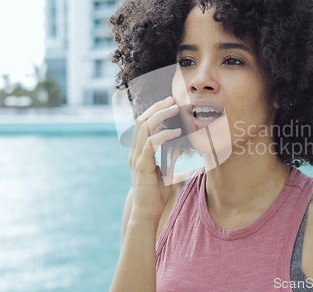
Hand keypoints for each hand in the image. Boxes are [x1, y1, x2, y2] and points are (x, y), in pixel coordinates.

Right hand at [128, 96, 181, 223]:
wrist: (147, 213)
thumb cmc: (156, 195)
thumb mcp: (166, 174)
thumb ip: (169, 159)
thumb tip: (177, 147)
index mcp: (139, 151)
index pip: (143, 124)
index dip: (154, 111)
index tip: (169, 103)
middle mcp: (135, 152)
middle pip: (142, 120)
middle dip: (157, 107)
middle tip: (172, 99)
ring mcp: (137, 158)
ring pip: (145, 128)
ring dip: (160, 115)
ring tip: (175, 108)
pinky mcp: (142, 165)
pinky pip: (151, 144)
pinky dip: (164, 135)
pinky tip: (177, 132)